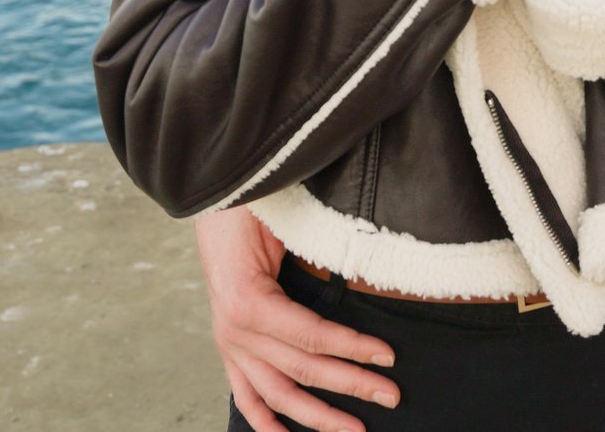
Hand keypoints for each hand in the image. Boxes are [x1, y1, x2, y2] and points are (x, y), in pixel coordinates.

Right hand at [193, 206, 396, 431]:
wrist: (213, 197)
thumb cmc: (252, 206)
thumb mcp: (283, 223)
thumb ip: (313, 252)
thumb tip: (361, 270)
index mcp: (248, 301)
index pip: (310, 337)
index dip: (352, 348)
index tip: (387, 357)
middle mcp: (234, 331)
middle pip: (301, 369)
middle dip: (350, 385)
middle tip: (391, 395)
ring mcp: (228, 344)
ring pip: (276, 393)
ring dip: (316, 416)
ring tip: (354, 430)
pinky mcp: (227, 347)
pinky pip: (244, 393)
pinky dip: (263, 419)